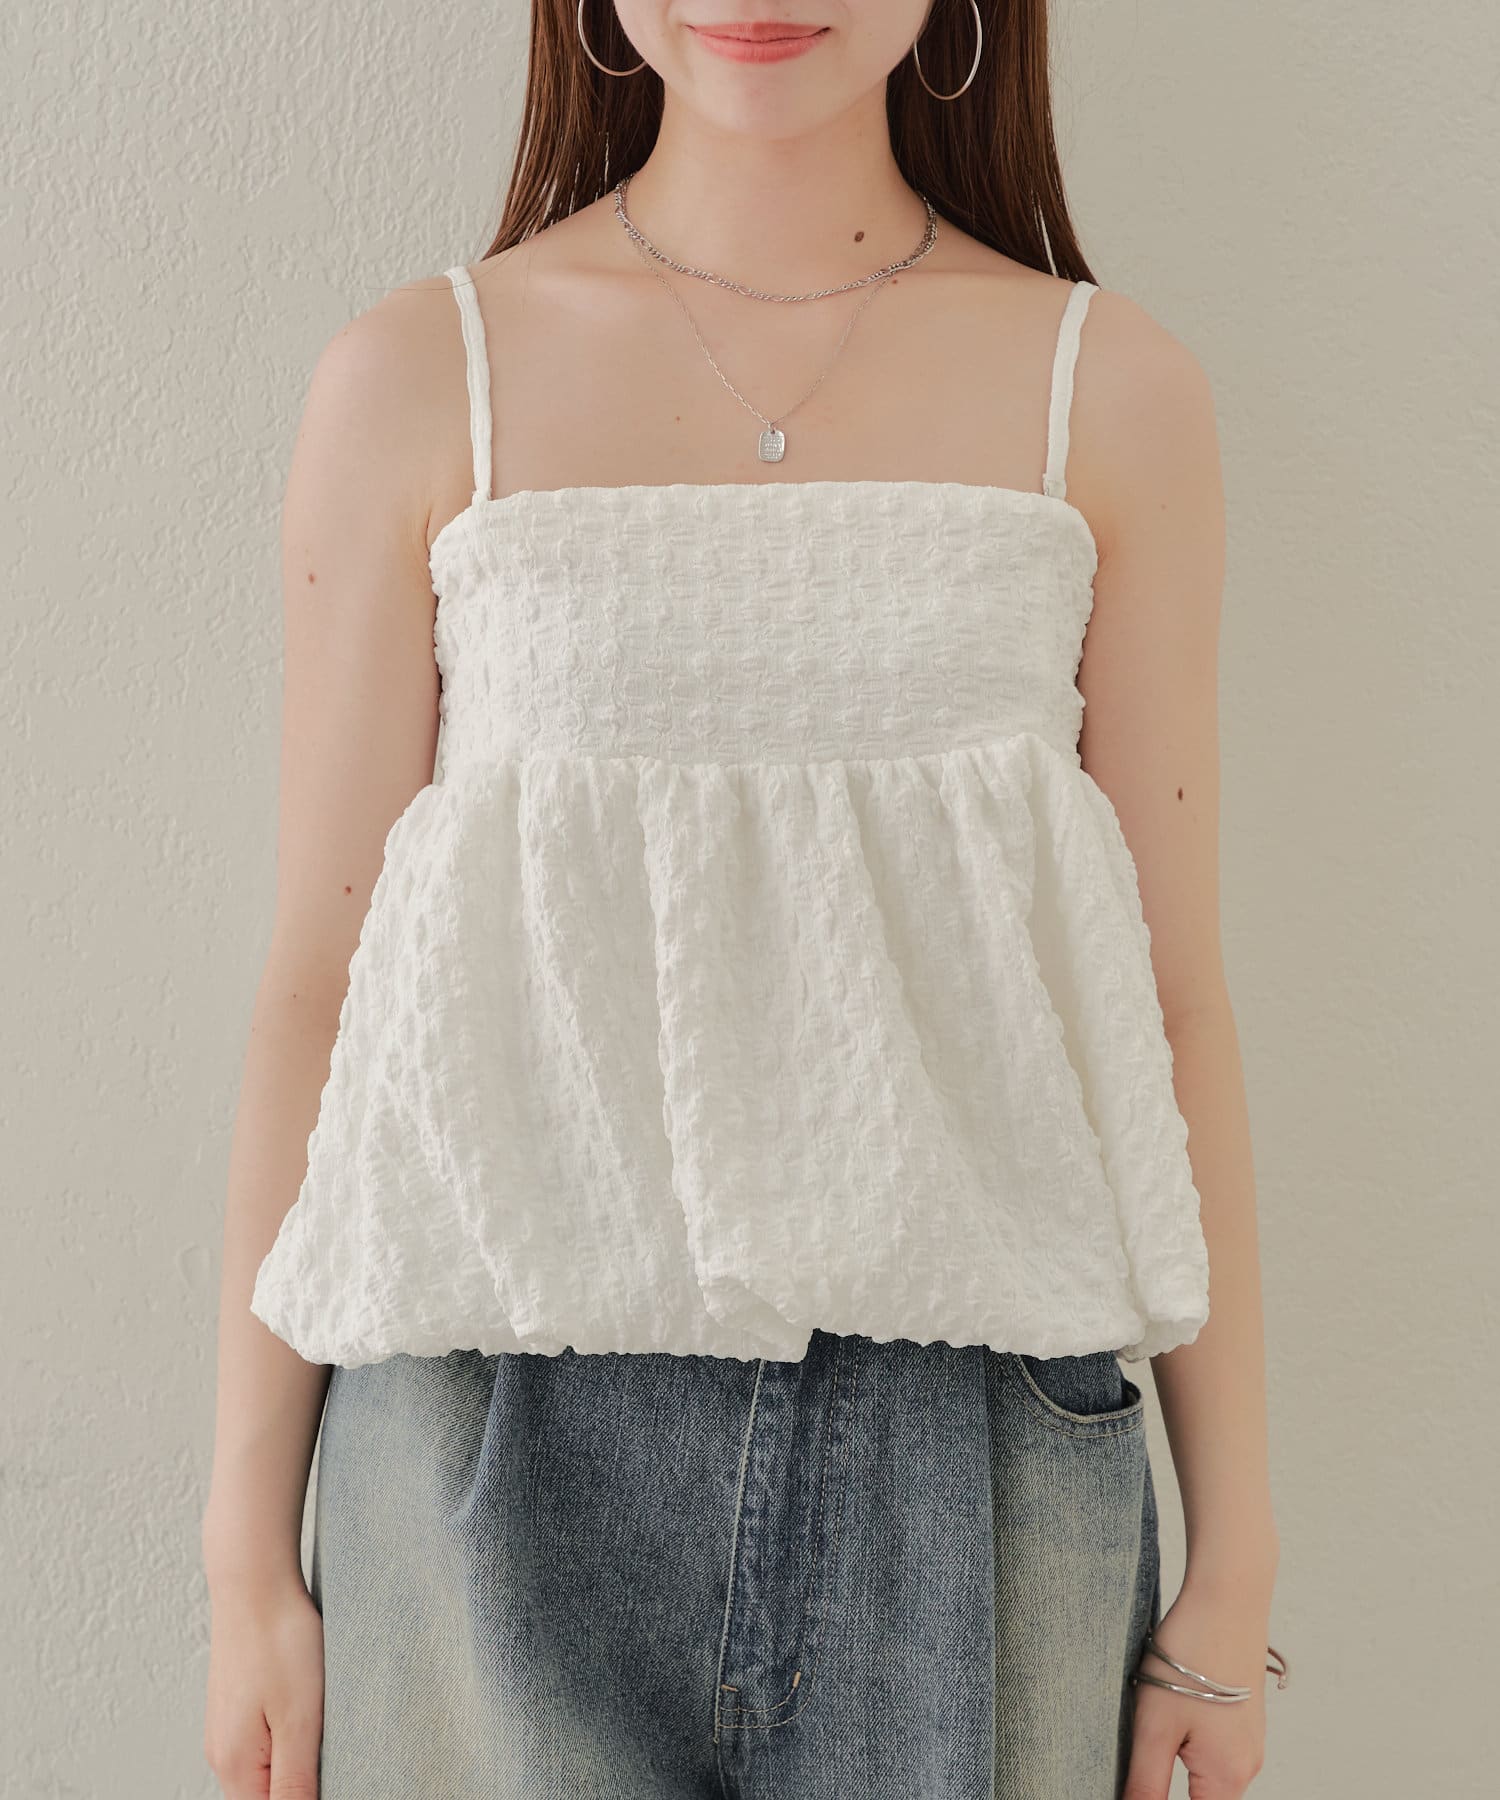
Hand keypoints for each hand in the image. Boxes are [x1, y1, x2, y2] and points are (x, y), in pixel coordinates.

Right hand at [203, 1569, 323, 1797]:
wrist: (254, 1582)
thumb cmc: (278, 1643)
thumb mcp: (299, 1720)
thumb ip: (295, 1783)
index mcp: (235, 1768)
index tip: (325, 1768)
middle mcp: (223, 1756)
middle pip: (266, 1797)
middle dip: (302, 1784)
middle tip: (329, 1739)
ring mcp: (229, 1730)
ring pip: (268, 1770)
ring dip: (298, 1760)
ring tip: (322, 1722)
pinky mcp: (240, 1706)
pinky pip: (266, 1742)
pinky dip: (290, 1736)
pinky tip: (308, 1707)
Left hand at [1122, 1580, 1270, 1797]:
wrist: (1228, 1597)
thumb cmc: (1191, 1657)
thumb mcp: (1155, 1725)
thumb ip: (1147, 1784)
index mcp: (1227, 1779)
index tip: (1140, 1782)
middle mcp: (1247, 1766)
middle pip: (1203, 1799)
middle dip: (1166, 1787)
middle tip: (1140, 1753)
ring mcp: (1248, 1740)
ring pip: (1207, 1775)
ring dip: (1177, 1766)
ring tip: (1152, 1727)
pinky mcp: (1243, 1715)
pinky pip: (1214, 1748)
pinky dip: (1188, 1743)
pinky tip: (1169, 1711)